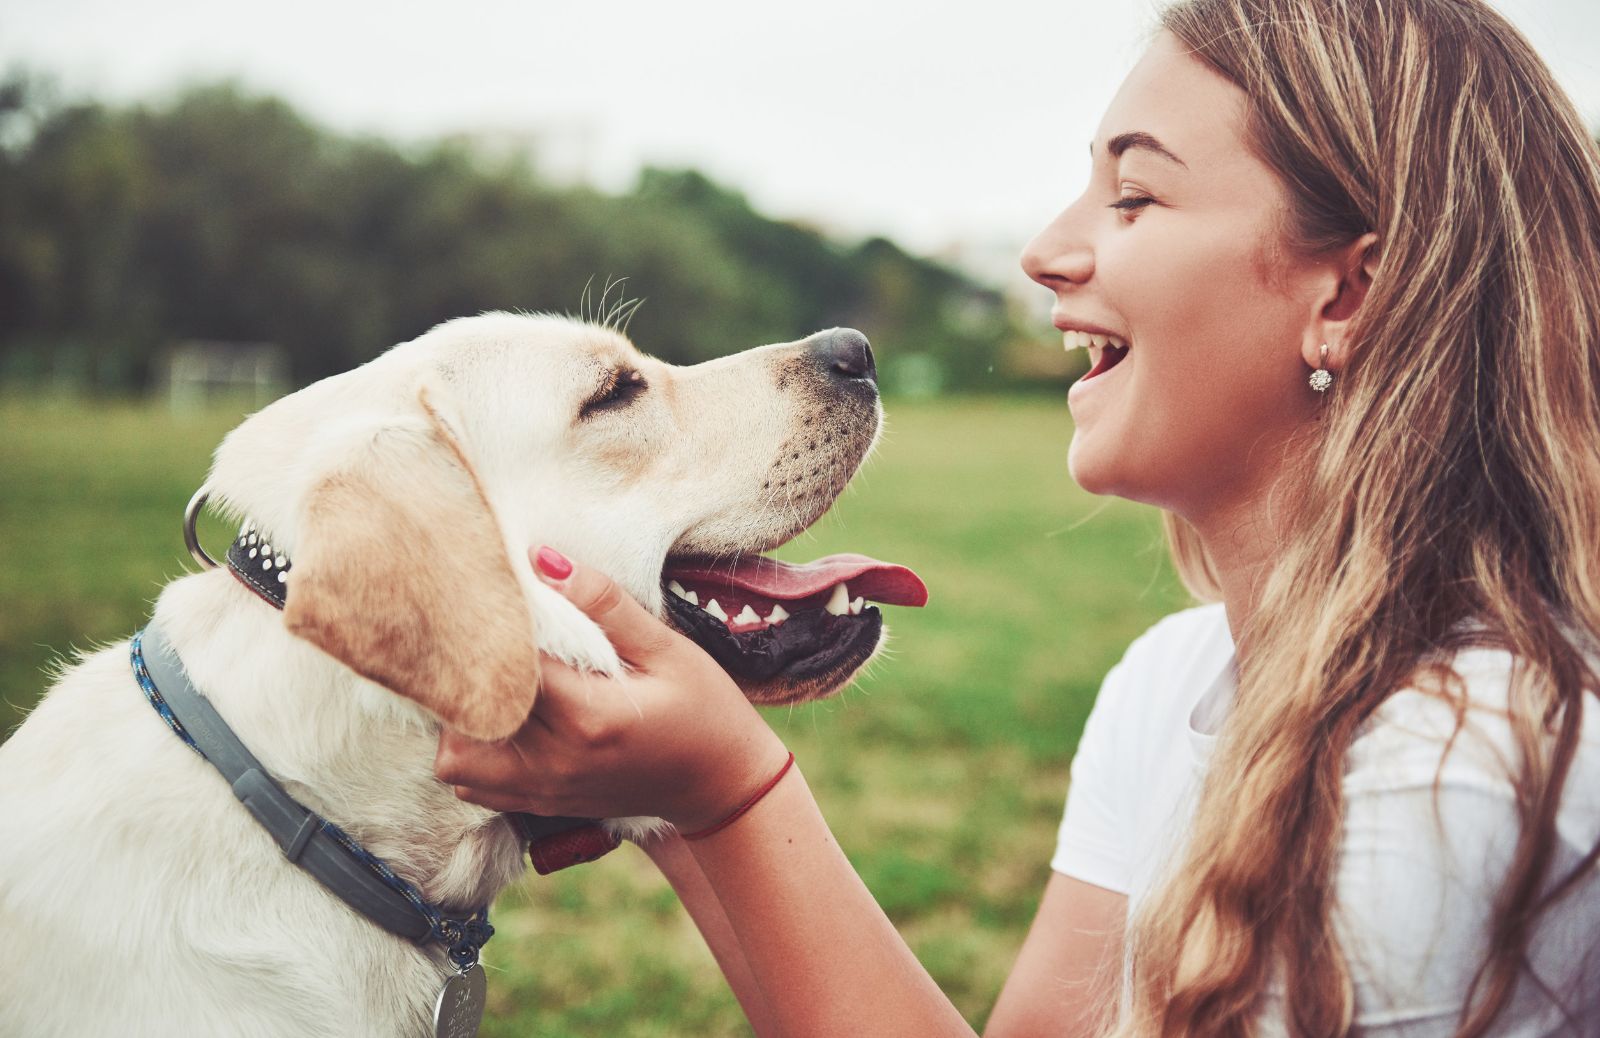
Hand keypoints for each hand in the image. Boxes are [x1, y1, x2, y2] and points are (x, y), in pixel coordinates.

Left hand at [434, 547, 788, 830]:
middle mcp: (556, 760)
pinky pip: (471, 784)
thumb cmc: (704, 709)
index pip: (503, 664)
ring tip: (497, 683)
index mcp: (587, 716)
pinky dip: (473, 751)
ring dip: (463, 719)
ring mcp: (545, 789)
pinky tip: (506, 718)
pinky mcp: (542, 803)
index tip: (500, 598)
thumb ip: (605, 605)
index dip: (493, 626)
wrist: (723, 784)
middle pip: (466, 714)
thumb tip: (543, 561)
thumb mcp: (667, 648)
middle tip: (489, 641)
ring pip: (455, 760)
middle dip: (468, 674)